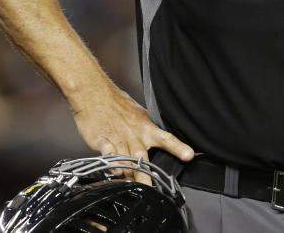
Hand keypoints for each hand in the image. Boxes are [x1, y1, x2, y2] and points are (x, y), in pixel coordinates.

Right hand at [70, 84, 193, 183]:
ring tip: (135, 186)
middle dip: (148, 175)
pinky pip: (109, 154)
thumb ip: (148, 133)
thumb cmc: (117, 106)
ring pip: (127, 160)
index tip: (189, 155)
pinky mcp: (103, 140)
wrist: (94, 95)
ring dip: (131, 173)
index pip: (166, 138)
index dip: (178, 147)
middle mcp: (134, 135)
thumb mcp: (139, 116)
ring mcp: (119, 138)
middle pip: (144, 158)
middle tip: (152, 188)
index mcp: (146, 128)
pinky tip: (116, 171)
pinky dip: (112, 163)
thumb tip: (160, 143)